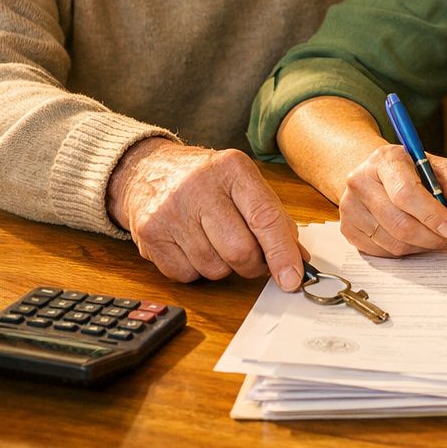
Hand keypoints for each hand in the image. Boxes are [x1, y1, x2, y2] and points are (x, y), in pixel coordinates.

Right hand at [106, 138, 304, 289]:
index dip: (282, 253)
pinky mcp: (149, 234)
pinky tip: (191, 246)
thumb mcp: (244, 184)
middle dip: (253, 265)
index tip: (293, 278)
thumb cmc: (207, 181)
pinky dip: (196, 270)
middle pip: (240, 251)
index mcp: (232, 169)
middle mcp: (198, 187)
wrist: (148, 170)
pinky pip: (186, 275)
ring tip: (215, 242)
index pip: (265, 218)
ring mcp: (170, 211)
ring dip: (223, 267)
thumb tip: (298, 260)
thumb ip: (274, 219)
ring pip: (214, 268)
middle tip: (252, 257)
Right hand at [337, 143, 446, 257]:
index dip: (432, 215)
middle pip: (399, 223)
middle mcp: (361, 180)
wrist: (378, 174)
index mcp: (386, 159)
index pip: (406, 193)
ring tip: (432, 235)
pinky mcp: (347, 228)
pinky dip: (404, 251)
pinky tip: (412, 237)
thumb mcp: (444, 171)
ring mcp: (350, 206)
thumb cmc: (415, 172)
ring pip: (392, 242)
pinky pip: (382, 252)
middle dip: (431, 237)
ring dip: (420, 246)